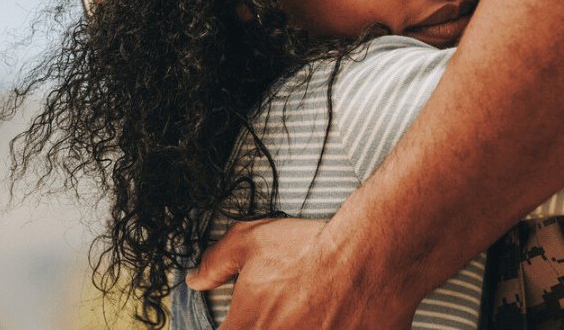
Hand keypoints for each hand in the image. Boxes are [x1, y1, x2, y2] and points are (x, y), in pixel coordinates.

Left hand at [184, 218, 410, 329]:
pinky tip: (331, 319)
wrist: (367, 256)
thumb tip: (196, 279)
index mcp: (246, 329)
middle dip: (271, 325)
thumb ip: (216, 263)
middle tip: (284, 313)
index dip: (236, 325)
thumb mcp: (249, 243)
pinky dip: (327, 329)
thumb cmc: (309, 251)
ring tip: (310, 314)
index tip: (248, 317)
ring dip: (299, 328)